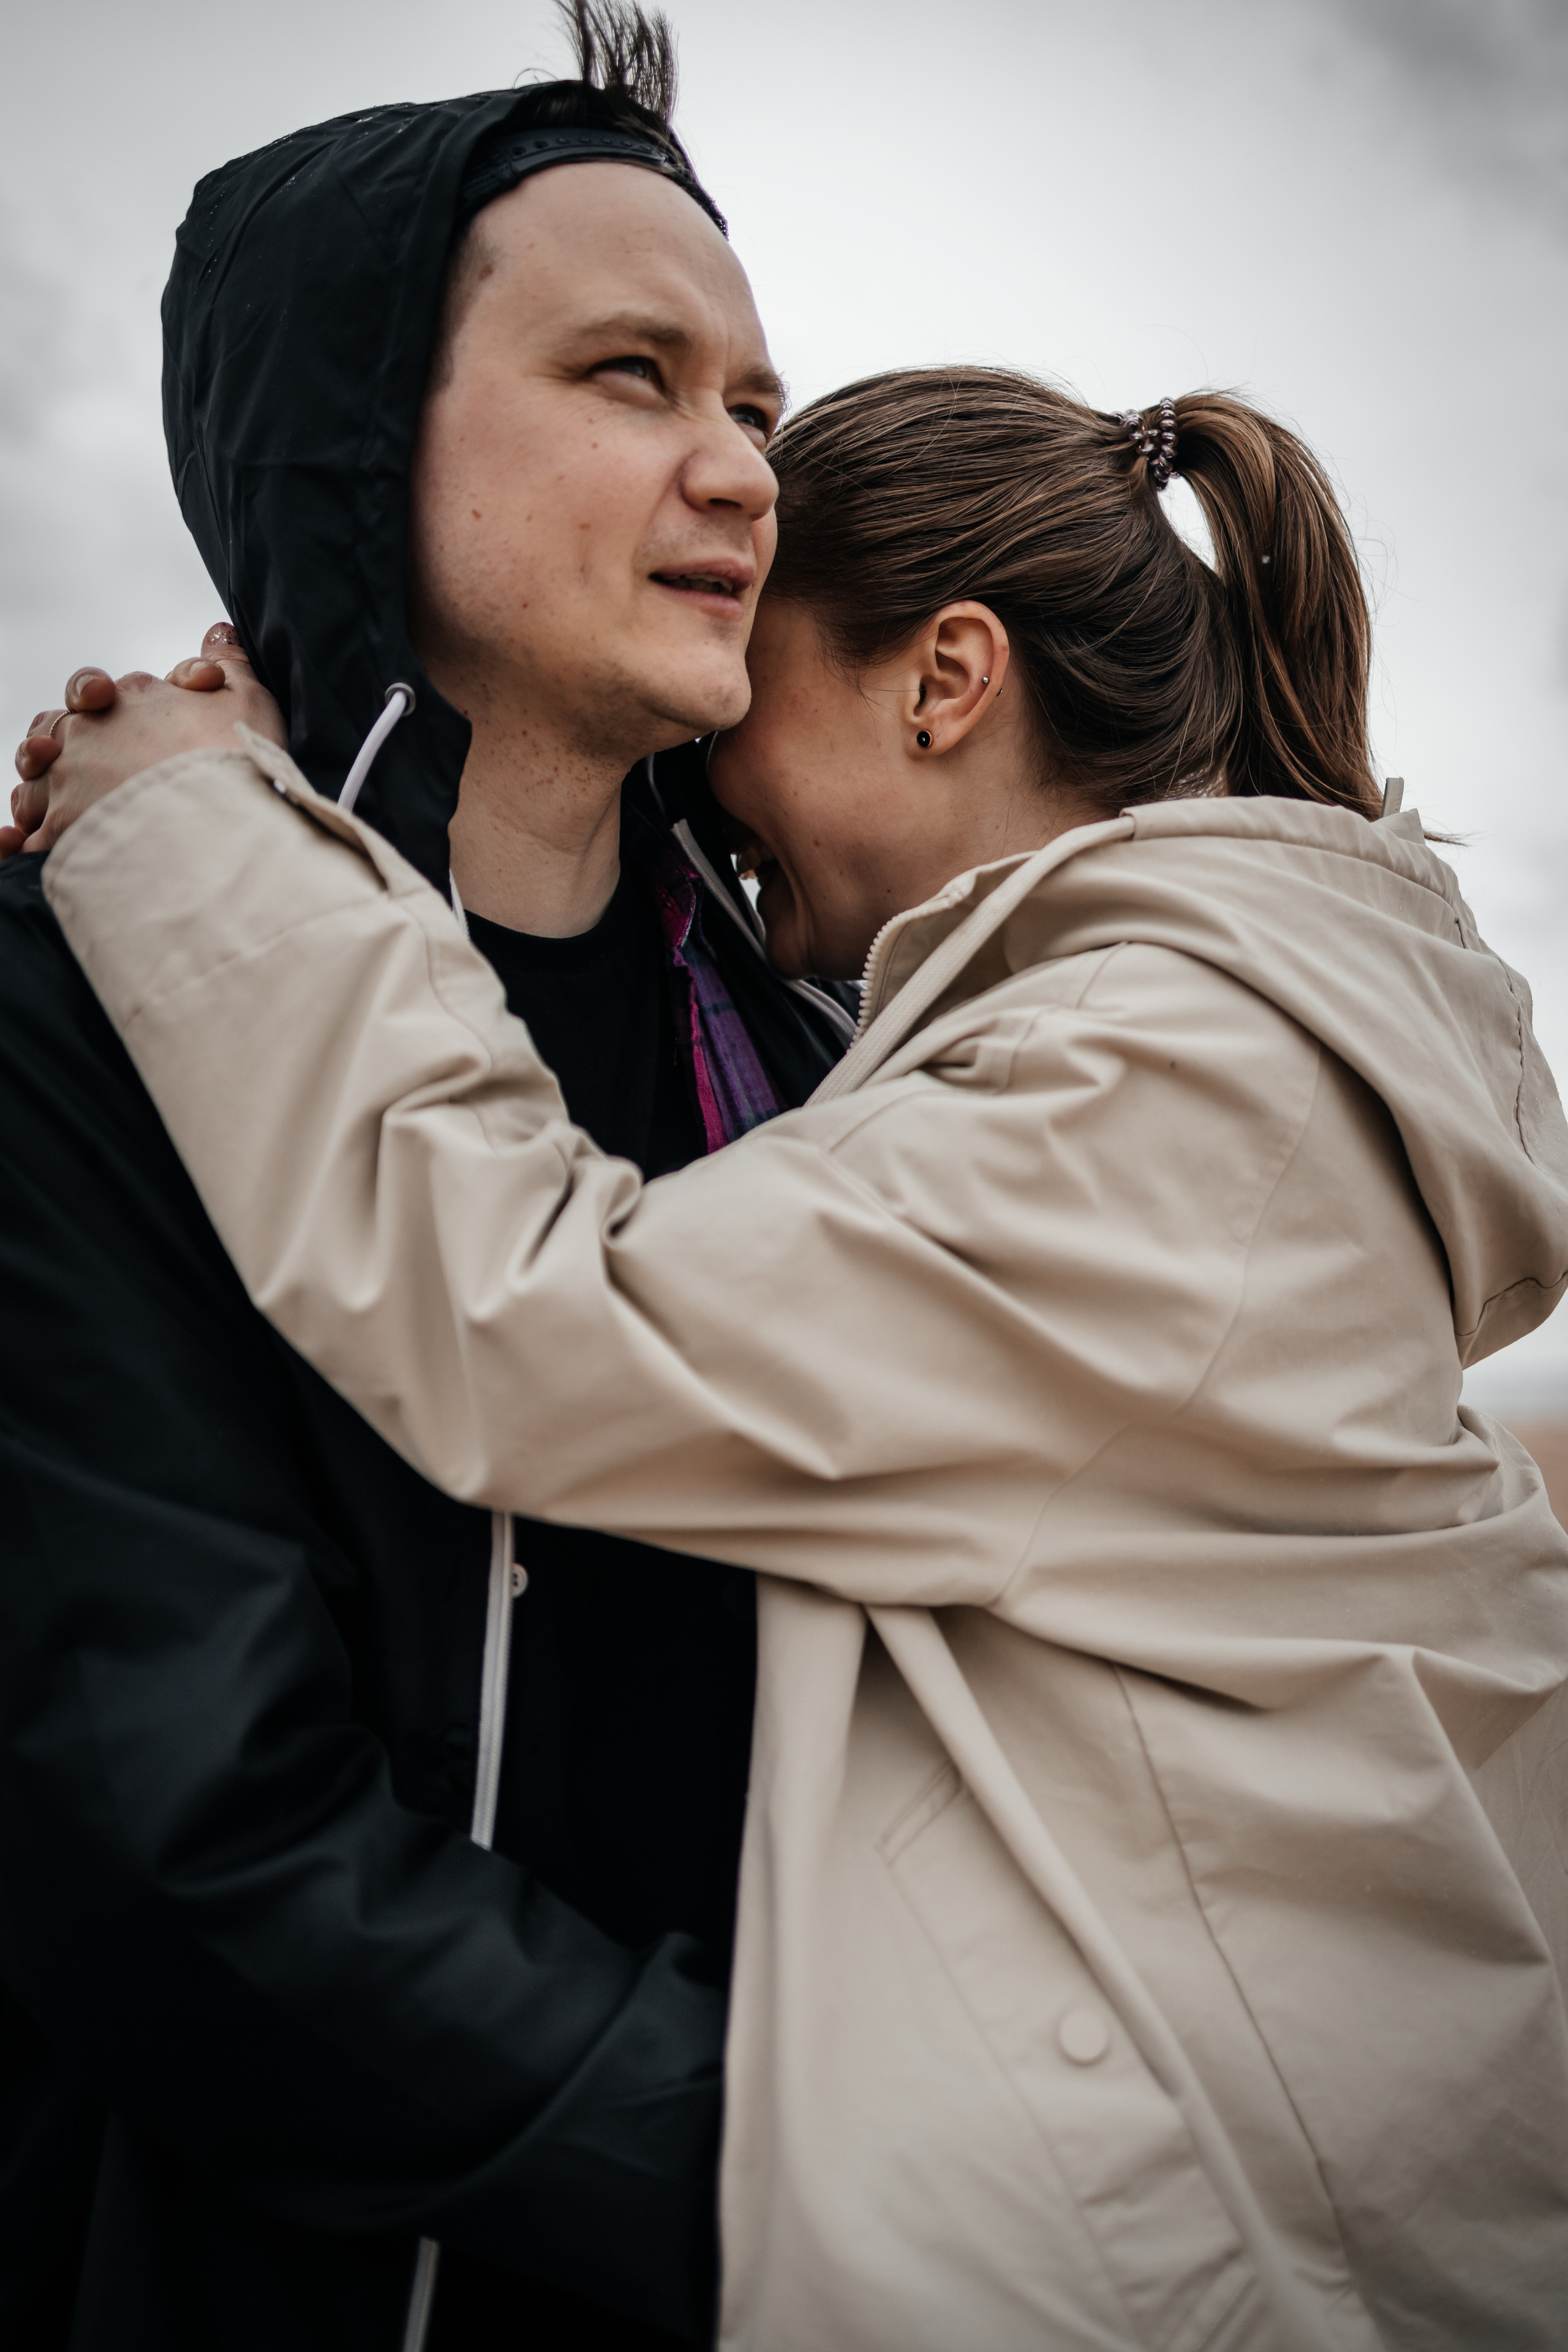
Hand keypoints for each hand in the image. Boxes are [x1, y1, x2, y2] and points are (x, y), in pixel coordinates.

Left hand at [6, 624, 285, 857]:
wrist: (215, 829)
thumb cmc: (235, 763)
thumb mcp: (247, 701)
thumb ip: (228, 663)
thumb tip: (217, 631)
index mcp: (125, 698)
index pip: (102, 694)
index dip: (118, 707)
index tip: (139, 740)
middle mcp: (83, 735)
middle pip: (56, 731)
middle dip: (62, 744)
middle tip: (89, 768)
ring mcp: (63, 785)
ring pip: (33, 783)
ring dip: (39, 792)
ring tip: (56, 810)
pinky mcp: (56, 837)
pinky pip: (22, 840)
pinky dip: (13, 843)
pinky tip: (13, 844)